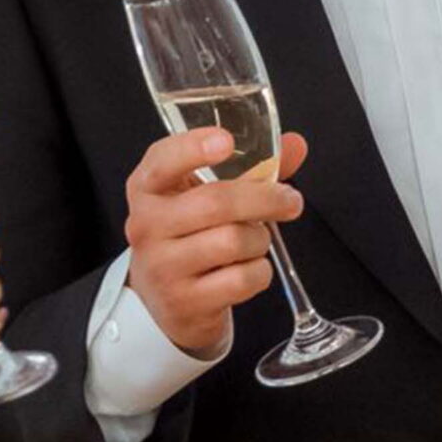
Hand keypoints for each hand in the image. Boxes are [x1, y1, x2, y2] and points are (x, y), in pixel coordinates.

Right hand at [123, 129, 307, 355]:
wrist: (167, 300)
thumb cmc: (189, 236)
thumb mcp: (203, 195)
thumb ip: (248, 168)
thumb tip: (295, 146)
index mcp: (147, 189)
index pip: (162, 160)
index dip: (193, 148)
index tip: (226, 141)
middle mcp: (146, 225)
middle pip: (215, 202)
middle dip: (264, 198)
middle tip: (289, 200)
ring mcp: (162, 266)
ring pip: (233, 241)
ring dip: (260, 240)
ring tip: (256, 241)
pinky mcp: (184, 301)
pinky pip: (241, 279)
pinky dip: (259, 272)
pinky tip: (249, 269)